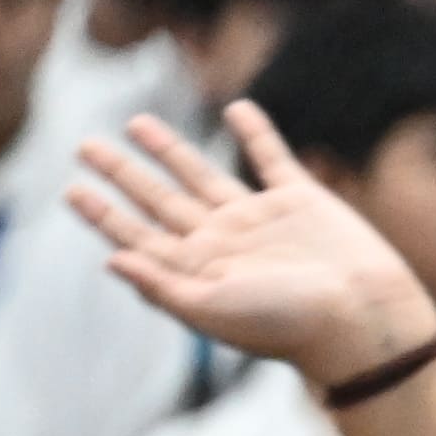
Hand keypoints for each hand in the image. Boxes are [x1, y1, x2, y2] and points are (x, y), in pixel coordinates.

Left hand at [65, 104, 435, 388]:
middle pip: (160, 200)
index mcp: (197, 269)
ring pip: (203, 175)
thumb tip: (111, 260)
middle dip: (123, 174)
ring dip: (170, 150)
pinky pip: (272, 159)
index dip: (104, 214)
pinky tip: (237, 109)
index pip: (137, 235)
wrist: (363, 318)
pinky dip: (256, 133)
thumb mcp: (212, 311)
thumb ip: (160, 286)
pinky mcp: (301, 202)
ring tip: (135, 123)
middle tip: (85, 147)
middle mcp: (224, 242)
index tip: (73, 189)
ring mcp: (261, 220)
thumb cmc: (289, 326)